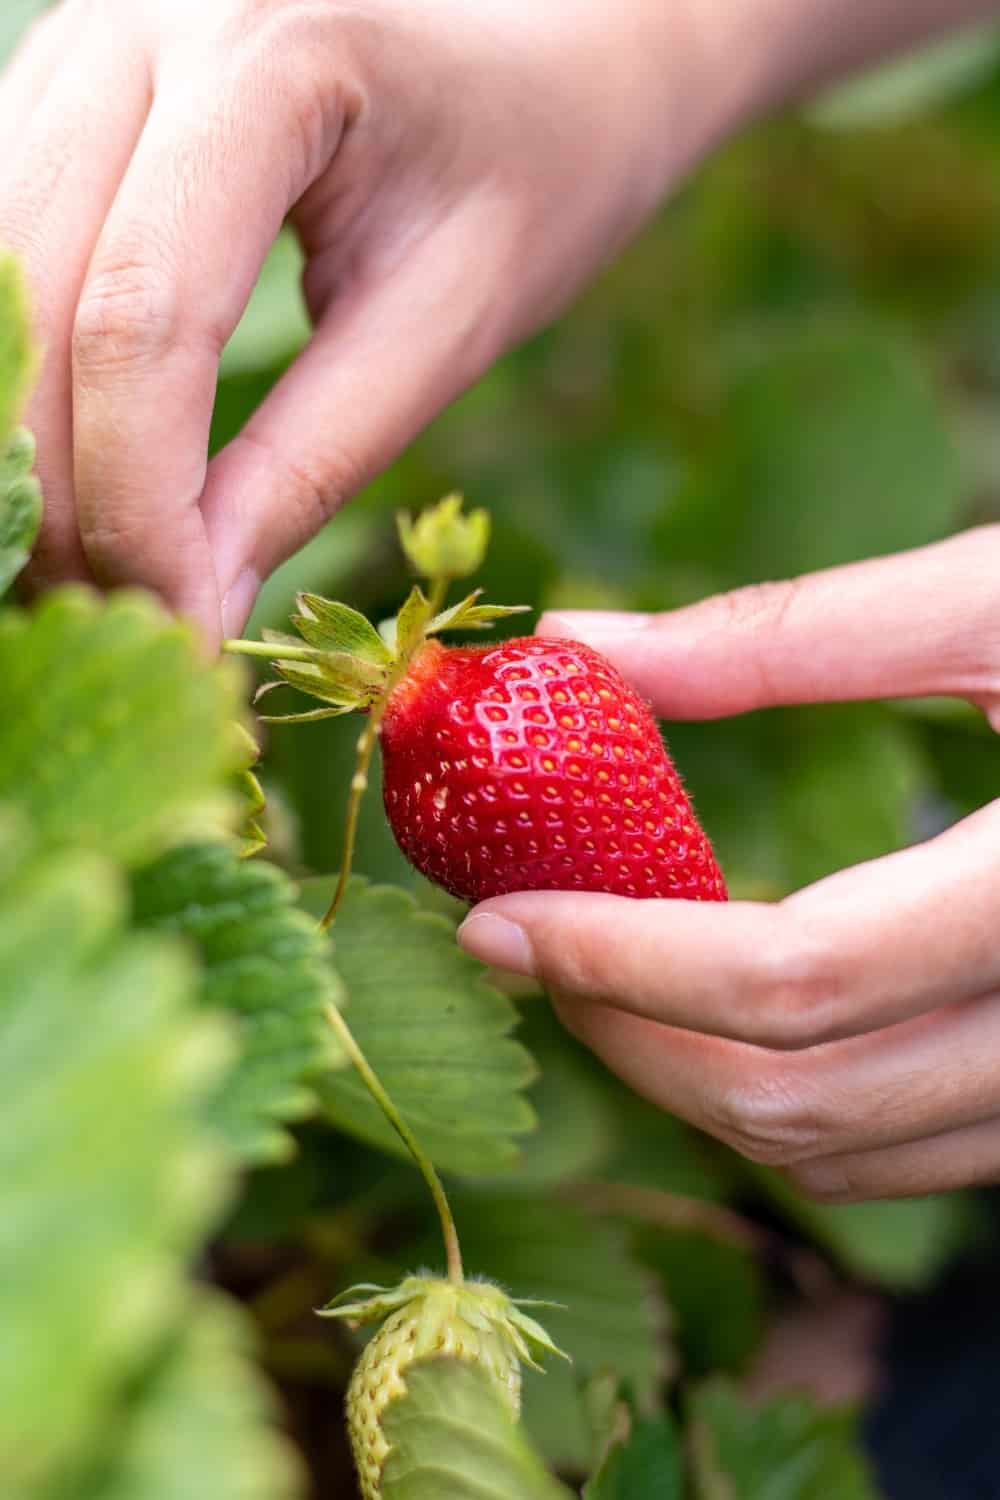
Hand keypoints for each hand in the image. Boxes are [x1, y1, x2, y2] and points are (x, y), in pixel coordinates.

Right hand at [1, 0, 741, 641]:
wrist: (549, 38)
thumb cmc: (539, 169)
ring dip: (21, 452)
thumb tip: (193, 606)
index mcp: (270, 58)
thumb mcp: (449, 323)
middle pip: (29, 303)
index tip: (183, 627)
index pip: (143, 316)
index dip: (135, 501)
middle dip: (61, 496)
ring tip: (96, 573)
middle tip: (127, 629)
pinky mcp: (62, 90)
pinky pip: (1, 264)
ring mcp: (80, 45)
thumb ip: (313, 460)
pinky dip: (25, 388)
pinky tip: (71, 480)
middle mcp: (137, 22)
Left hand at [458, 526, 999, 1201]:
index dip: (618, 956)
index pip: (793, 981)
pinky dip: (778, 1100)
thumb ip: (788, 633)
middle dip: (626, 1032)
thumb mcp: (999, 598)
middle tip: (520, 939)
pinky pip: (899, 1151)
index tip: (493, 914)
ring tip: (596, 970)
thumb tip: (579, 643)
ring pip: (840, 1155)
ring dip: (686, 1078)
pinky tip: (716, 1006)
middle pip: (796, 1099)